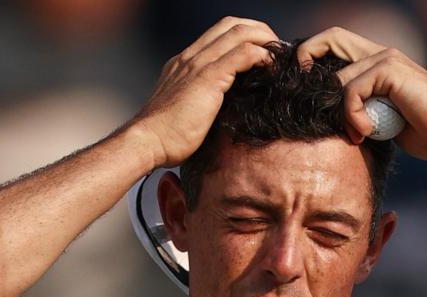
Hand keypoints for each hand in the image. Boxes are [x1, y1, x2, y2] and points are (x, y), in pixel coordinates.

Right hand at [131, 17, 277, 167]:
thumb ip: (201, 102)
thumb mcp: (184, 111)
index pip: (219, 34)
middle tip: (276, 51)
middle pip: (231, 25)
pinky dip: (262, 55)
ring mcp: (198, 64)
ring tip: (279, 57)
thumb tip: (221, 112)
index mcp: (184, 64)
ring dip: (265, 40)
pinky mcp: (207, 78)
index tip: (263, 54)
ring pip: (239, 33)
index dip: (245, 37)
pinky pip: (243, 54)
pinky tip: (270, 68)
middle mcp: (190, 57)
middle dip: (259, 31)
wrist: (148, 142)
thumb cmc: (166, 138)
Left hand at [297, 27, 426, 160]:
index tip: (308, 94)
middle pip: (330, 38)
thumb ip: (361, 112)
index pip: (335, 45)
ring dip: (337, 112)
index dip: (314, 60)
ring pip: (338, 77)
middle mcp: (381, 53)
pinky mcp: (390, 70)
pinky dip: (352, 116)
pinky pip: (351, 90)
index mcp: (378, 63)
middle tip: (308, 101)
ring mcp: (386, 59)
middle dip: (307, 62)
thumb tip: (330, 120)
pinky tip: (366, 132)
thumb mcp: (384, 121)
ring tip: (356, 134)